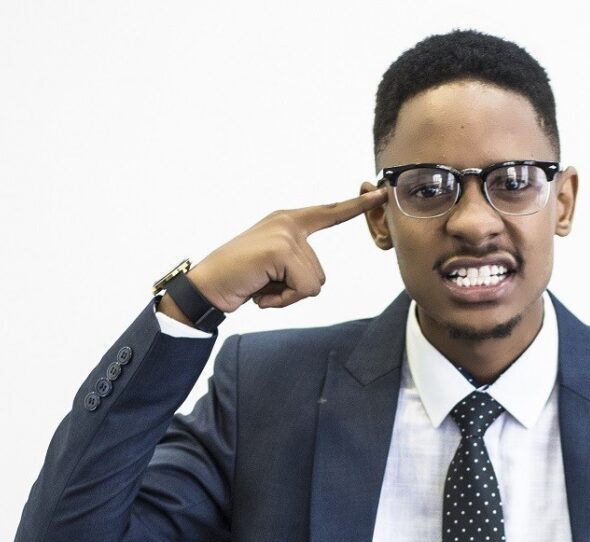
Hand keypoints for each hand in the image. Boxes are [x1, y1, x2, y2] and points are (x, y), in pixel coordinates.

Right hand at [184, 188, 388, 312]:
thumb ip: (296, 264)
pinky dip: (283, 300)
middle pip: (320, 274)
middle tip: (264, 283)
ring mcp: (285, 234)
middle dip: (294, 290)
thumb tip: (313, 282)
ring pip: (313, 284)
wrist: (207, 287)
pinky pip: (304, 290)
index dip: (357, 206)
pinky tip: (260, 291)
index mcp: (289, 222)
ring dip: (288, 296)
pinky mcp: (281, 250)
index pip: (330, 213)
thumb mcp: (274, 268)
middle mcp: (289, 222)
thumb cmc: (241, 280)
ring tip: (261, 285)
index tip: (382, 192)